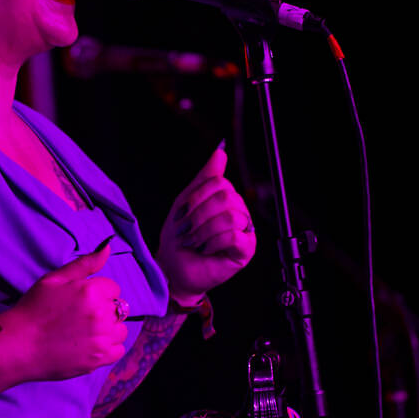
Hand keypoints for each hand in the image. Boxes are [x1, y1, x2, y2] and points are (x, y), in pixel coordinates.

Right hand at [7, 240, 127, 380]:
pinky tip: (90, 345)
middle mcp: (100, 314)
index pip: (113, 288)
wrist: (19, 345)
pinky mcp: (99, 359)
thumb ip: (85, 263)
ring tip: (86, 332)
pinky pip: (118, 350)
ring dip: (109, 330)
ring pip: (120, 330)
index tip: (81, 302)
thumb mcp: (54, 279)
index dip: (98, 293)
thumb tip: (108, 247)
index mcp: (91, 291)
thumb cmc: (33, 309)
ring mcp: (101, 338)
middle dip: (104, 310)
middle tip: (80, 318)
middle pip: (118, 309)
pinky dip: (108, 348)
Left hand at [158, 144, 255, 299]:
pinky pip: (233, 236)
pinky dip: (213, 242)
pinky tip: (205, 249)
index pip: (220, 183)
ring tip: (193, 241)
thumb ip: (205, 177)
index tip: (182, 213)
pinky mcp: (245, 250)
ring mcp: (245, 231)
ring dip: (203, 230)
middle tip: (186, 230)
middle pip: (225, 197)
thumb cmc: (180, 237)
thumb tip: (221, 150)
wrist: (173, 267)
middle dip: (198, 215)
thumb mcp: (187, 201)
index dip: (196, 197)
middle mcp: (239, 212)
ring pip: (229, 217)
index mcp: (227, 199)